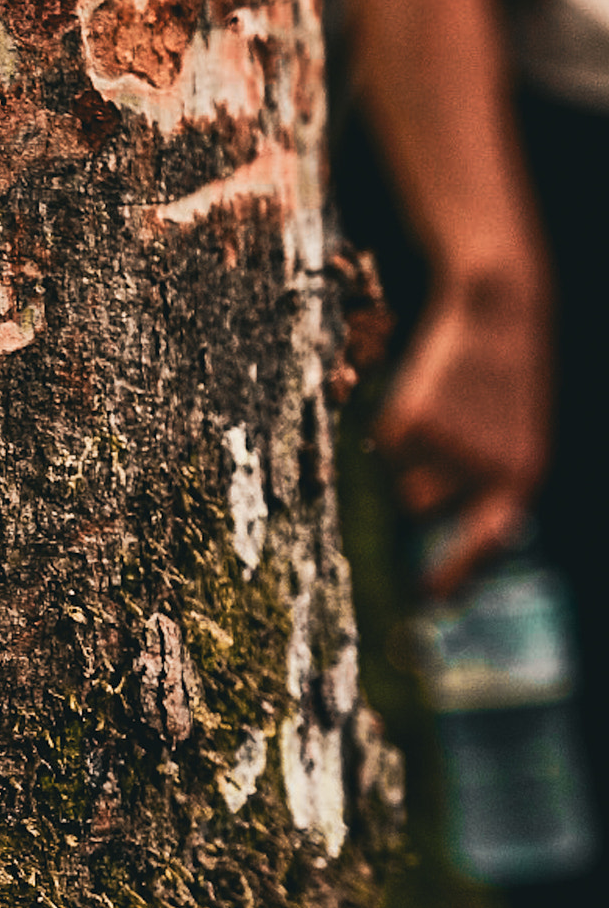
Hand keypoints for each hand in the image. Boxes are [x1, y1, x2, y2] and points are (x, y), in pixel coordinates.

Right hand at [374, 268, 551, 595]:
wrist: (500, 310)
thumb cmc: (502, 382)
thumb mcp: (509, 435)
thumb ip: (485, 484)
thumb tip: (430, 530)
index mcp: (522, 474)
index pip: (485, 539)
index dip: (453, 572)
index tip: (424, 597)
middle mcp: (487, 467)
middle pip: (420, 505)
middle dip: (415, 480)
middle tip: (435, 436)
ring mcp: (449, 445)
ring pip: (400, 476)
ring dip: (407, 453)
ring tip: (439, 409)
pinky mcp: (414, 421)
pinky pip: (385, 443)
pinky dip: (395, 422)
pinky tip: (424, 389)